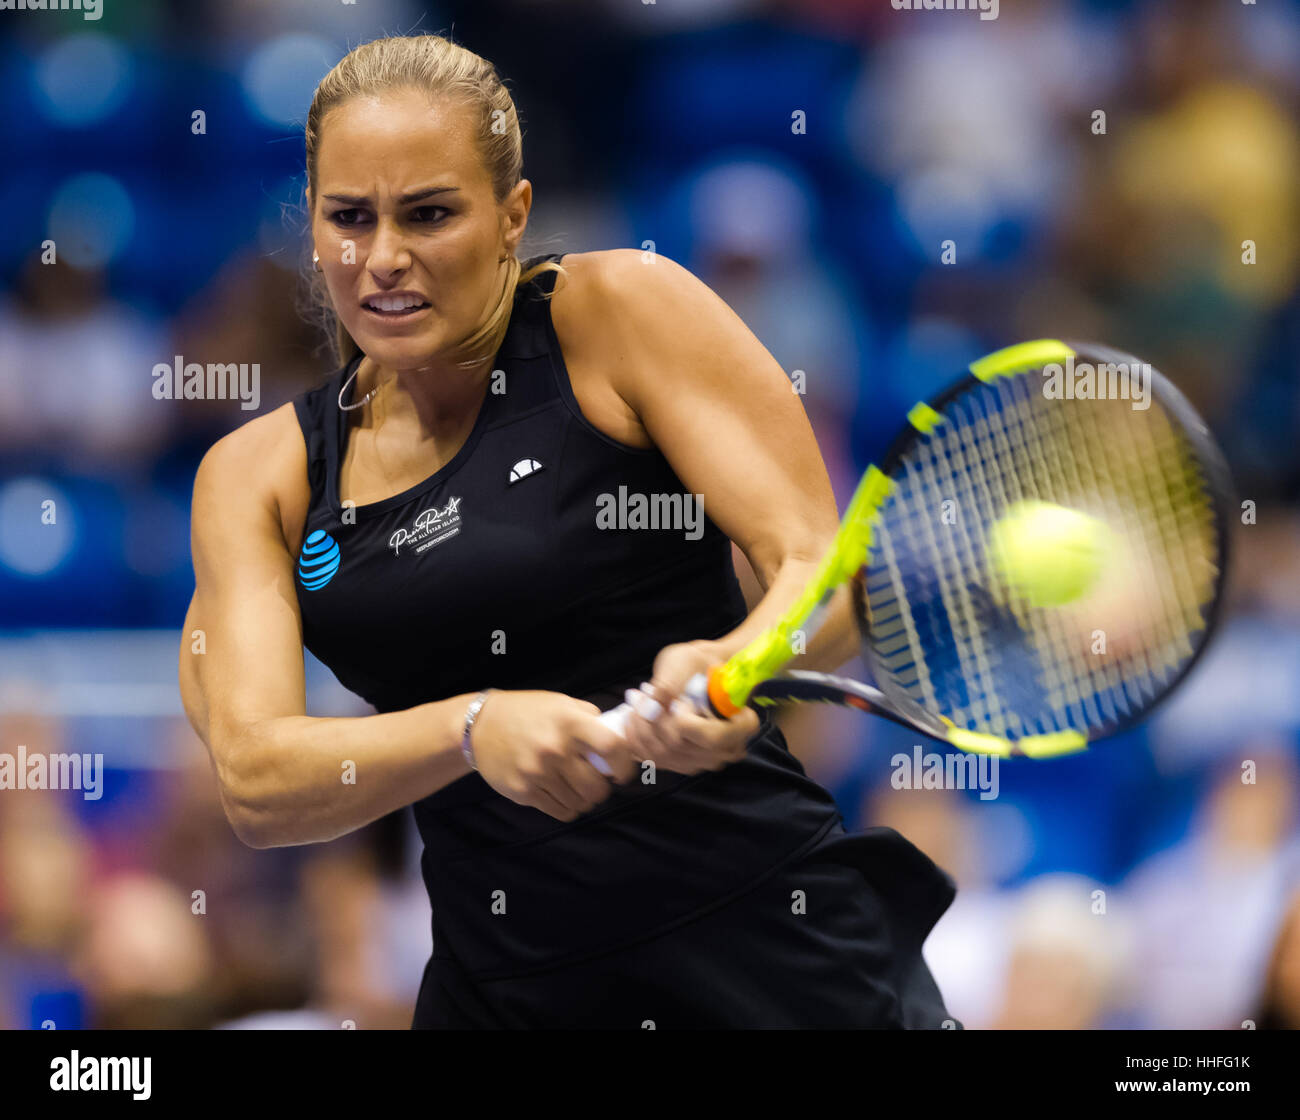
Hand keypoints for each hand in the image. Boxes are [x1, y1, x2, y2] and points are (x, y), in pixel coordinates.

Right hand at [469, 691, 641, 820]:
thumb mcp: (560, 703)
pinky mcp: (524, 792)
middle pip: (597, 787)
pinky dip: (568, 808)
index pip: (612, 747)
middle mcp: (555, 748)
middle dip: (602, 789)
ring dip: (584, 800)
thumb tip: (618, 736)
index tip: (621, 771)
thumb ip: (589, 718)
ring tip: (578, 789)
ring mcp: (538, 773)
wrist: (479, 726)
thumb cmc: (527, 713)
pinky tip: (563, 796)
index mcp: (569, 722)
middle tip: (597, 783)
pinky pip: (560, 812)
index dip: (624, 764)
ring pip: (580, 803)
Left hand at [619, 640, 759, 774]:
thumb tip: (652, 707)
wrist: (698, 672)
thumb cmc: (697, 662)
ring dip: (640, 731)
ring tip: (633, 705)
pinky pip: (657, 761)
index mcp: (743, 723)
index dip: (682, 721)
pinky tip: (632, 719)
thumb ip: (671, 682)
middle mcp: (729, 749)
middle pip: (681, 748)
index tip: (669, 697)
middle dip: (651, 722)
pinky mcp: (687, 763)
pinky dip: (638, 741)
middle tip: (637, 696)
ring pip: (664, 757)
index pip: (710, 737)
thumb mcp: (686, 661)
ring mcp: (707, 760)